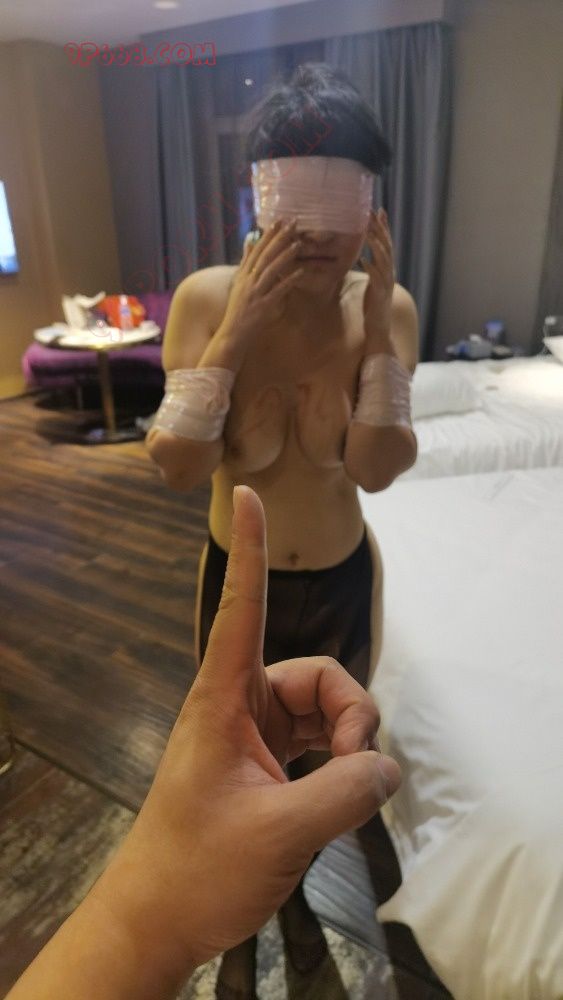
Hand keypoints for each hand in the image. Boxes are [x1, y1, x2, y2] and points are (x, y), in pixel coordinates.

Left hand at [90, 486, 400, 976]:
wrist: (156, 921)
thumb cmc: (198, 869)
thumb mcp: (281, 833)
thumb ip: (345, 793)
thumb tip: (386, 767)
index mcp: (223, 698)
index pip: (243, 607)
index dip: (252, 551)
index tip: (250, 495)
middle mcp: (239, 704)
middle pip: (317, 675)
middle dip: (352, 714)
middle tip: (360, 769)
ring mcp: (252, 736)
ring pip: (323, 710)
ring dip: (349, 743)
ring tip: (349, 794)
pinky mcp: (263, 764)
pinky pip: (316, 741)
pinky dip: (338, 761)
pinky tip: (341, 795)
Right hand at [220, 220, 303, 342]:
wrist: (232, 335)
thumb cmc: (237, 311)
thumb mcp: (239, 283)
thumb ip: (245, 262)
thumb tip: (249, 242)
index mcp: (243, 275)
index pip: (256, 251)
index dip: (268, 235)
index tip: (278, 221)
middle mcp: (248, 281)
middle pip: (265, 256)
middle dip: (279, 239)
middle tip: (292, 223)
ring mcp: (255, 293)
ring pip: (271, 270)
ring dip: (285, 256)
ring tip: (299, 243)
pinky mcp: (263, 306)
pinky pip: (278, 291)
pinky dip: (289, 281)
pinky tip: (300, 272)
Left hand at [360, 208, 395, 350]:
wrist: (379, 329)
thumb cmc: (374, 306)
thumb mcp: (372, 283)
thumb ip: (371, 268)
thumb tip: (363, 256)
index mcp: (386, 269)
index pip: (386, 243)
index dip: (383, 227)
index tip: (377, 210)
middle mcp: (389, 273)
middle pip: (386, 246)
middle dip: (379, 229)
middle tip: (371, 213)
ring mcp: (386, 283)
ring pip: (384, 259)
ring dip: (376, 244)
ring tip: (367, 230)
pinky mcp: (380, 294)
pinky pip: (376, 278)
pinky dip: (370, 268)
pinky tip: (363, 260)